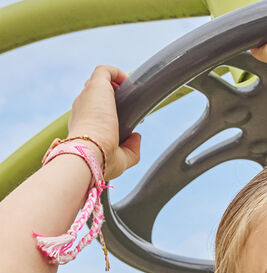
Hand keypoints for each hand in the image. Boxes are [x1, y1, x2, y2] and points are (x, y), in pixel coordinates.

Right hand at [68, 65, 140, 180]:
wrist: (90, 152)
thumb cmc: (101, 160)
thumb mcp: (121, 159)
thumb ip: (131, 150)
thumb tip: (137, 136)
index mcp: (86, 125)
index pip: (96, 112)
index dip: (113, 114)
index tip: (128, 123)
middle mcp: (83, 108)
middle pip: (99, 96)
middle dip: (118, 100)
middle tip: (134, 113)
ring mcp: (87, 96)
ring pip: (100, 82)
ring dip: (118, 85)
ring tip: (134, 98)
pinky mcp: (95, 86)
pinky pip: (105, 71)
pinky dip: (117, 73)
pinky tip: (130, 83)